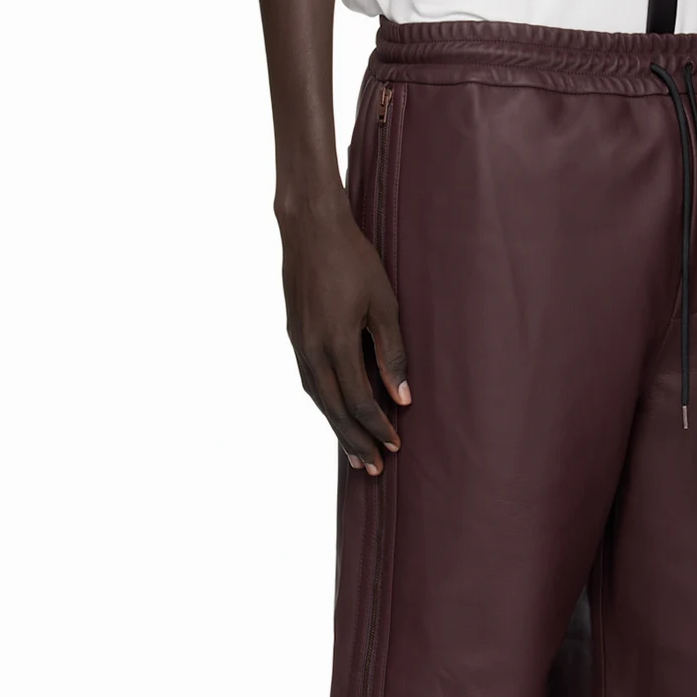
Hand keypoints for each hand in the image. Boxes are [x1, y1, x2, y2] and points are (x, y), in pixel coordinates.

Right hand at [279, 192, 409, 473]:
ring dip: (337, 428)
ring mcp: (299, 344)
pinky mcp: (295, 337)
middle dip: (356, 441)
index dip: (378, 427)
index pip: (360, 401)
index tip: (395, 445)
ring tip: (355, 452)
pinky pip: (309, 382)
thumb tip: (402, 398)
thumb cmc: (353, 259)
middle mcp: (312, 350)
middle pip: (335, 411)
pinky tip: (336, 413)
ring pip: (319, 400)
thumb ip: (392, 353)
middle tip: (373, 469)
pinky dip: (325, 405)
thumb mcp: (384, 304)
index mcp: (336, 344)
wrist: (309, 228)